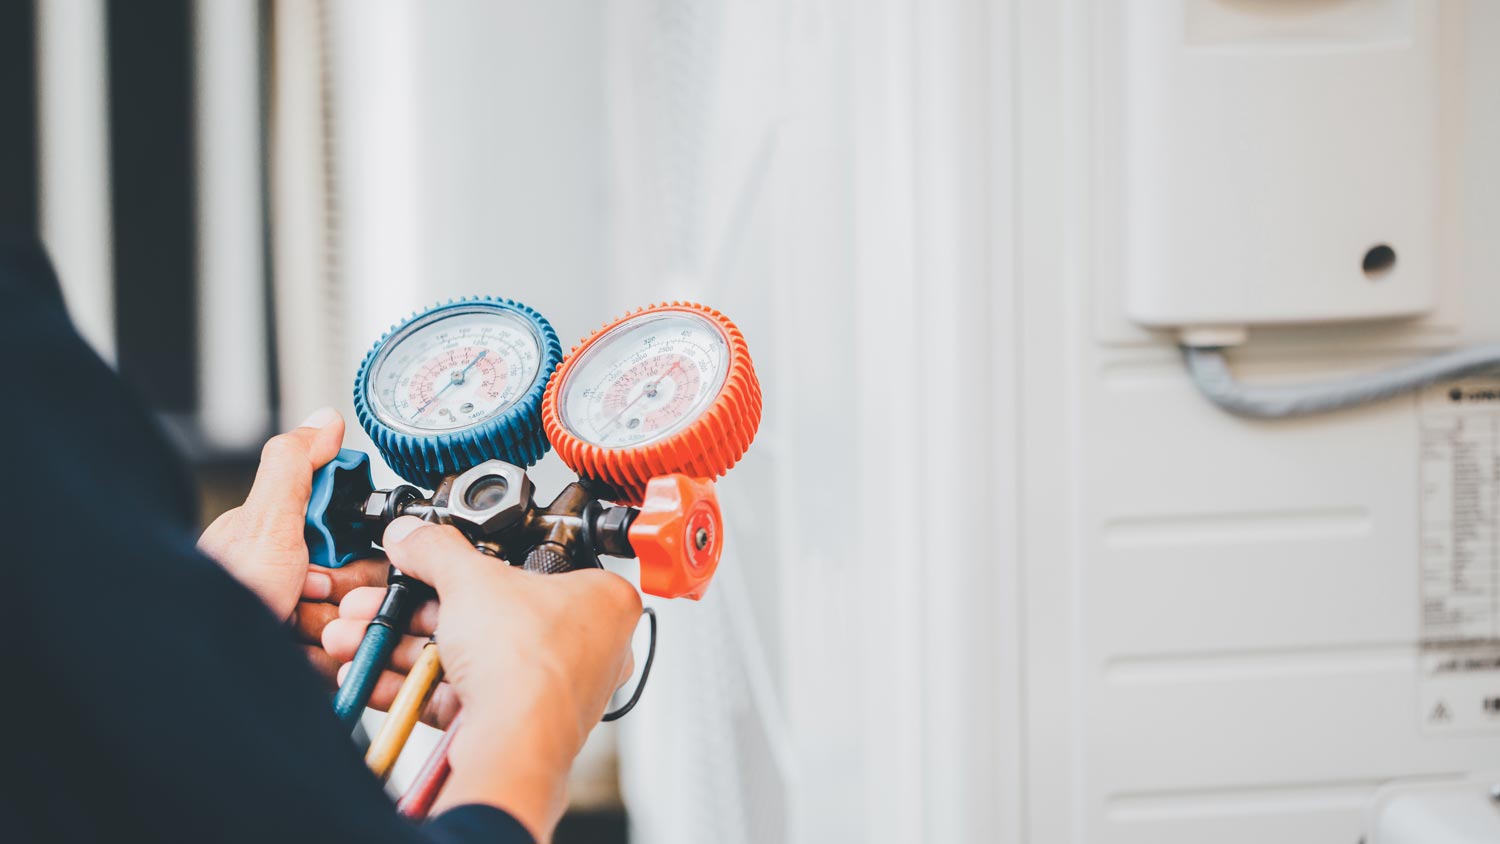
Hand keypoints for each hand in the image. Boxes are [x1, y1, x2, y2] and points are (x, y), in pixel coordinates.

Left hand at [198, 408, 387, 684]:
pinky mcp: (303, 664)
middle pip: (362, 584)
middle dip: (339, 599)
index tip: (318, 564)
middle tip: (300, 603)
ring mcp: (296, 625)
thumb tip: (325, 420)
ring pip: (358, 624)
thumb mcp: (262, 525)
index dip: (349, 554)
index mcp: (279, 540)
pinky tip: (294, 662)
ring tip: (290, 637)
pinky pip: (345, 662)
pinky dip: (326, 664)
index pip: (354, 538)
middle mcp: (290, 582)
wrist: (202, 676)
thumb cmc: (223, 600)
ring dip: (332, 634)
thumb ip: (294, 468)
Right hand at [323, 517, 641, 838]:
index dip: (476, 561)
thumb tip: (413, 535)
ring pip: (464, 655)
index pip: (533, 566)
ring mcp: (547, 688)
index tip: (432, 559)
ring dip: (401, 644)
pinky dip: (410, 683)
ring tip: (357, 634)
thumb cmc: (530, 663)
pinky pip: (455, 694)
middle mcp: (584, 647)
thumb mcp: (472, 579)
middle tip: (382, 598)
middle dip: (415, 608)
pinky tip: (370, 671)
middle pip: (486, 613)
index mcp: (602, 600)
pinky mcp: (511, 722)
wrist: (515, 742)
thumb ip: (436, 550)